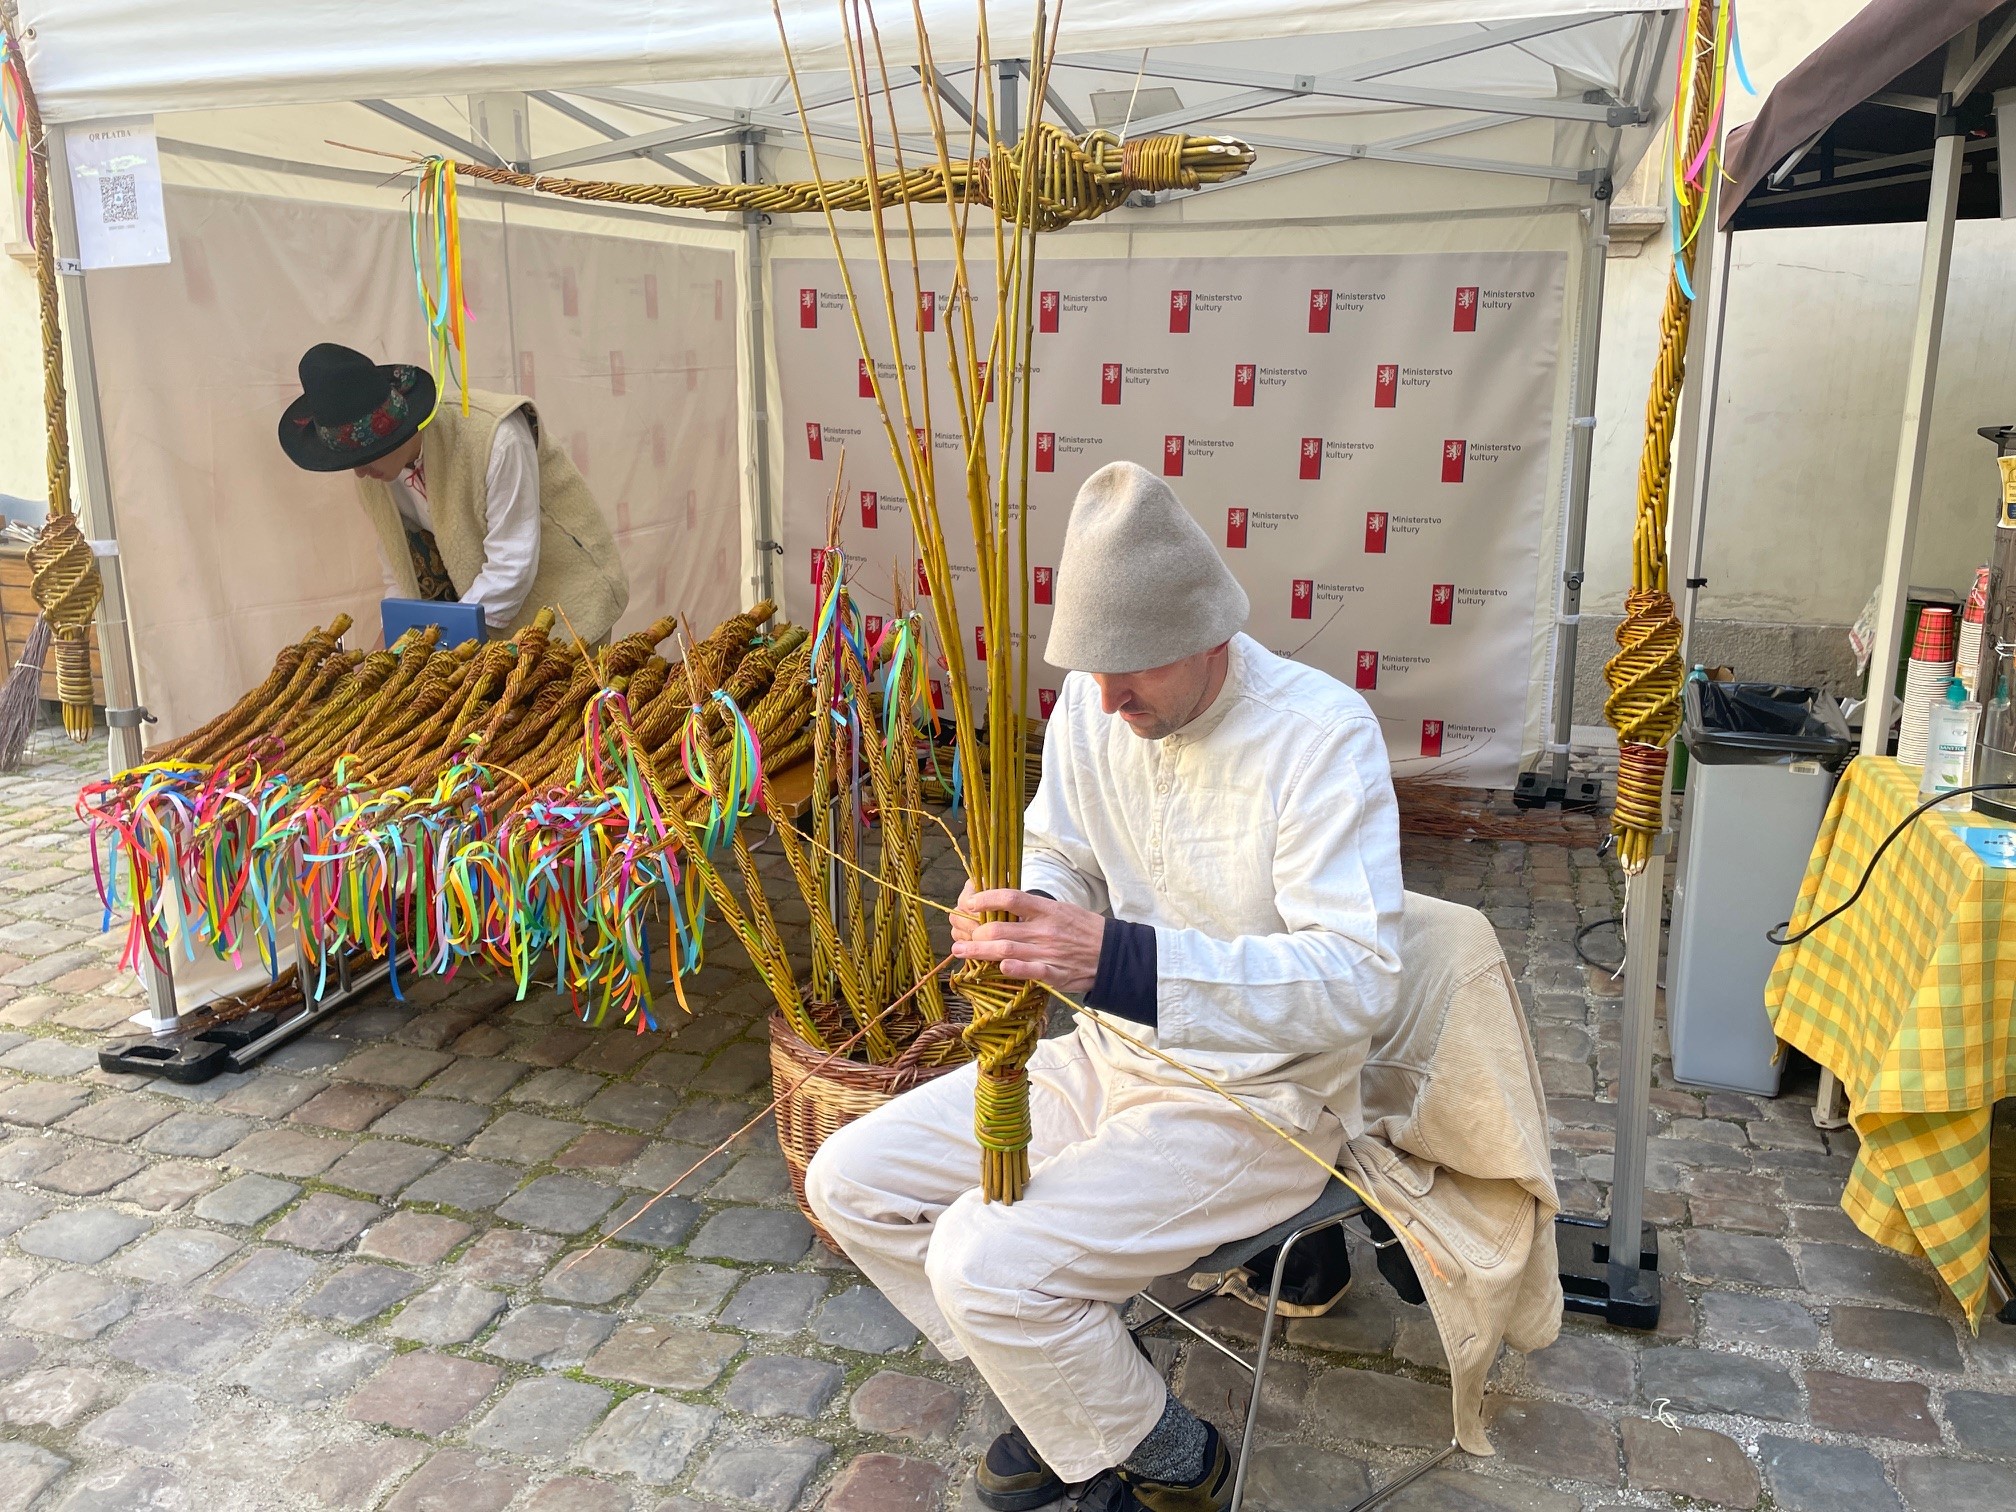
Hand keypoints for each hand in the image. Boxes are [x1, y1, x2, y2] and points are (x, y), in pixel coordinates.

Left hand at [950, 887, 1104, 993]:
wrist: (1113, 954)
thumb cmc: (1083, 929)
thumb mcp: (1061, 909)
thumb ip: (1034, 909)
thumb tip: (1004, 903)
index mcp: (1047, 909)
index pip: (1011, 898)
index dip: (986, 899)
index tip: (969, 903)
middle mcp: (1044, 930)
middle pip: (1000, 928)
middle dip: (974, 932)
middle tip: (961, 934)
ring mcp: (1048, 952)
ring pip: (1005, 950)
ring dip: (978, 952)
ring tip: (959, 951)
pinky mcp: (1055, 974)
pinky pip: (1030, 972)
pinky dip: (1013, 969)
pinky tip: (998, 968)